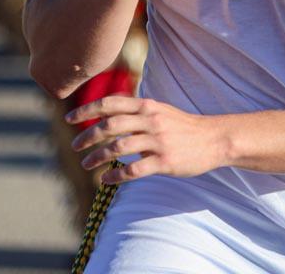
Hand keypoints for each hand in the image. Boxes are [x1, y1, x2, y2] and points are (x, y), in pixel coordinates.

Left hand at [67, 96, 226, 183]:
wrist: (215, 139)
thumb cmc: (183, 126)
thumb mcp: (160, 110)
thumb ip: (136, 110)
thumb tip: (108, 114)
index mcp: (147, 106)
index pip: (110, 103)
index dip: (87, 110)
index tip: (70, 119)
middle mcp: (151, 120)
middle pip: (110, 125)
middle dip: (88, 136)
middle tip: (75, 146)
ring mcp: (158, 141)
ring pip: (119, 148)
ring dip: (98, 157)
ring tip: (86, 164)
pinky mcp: (165, 161)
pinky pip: (134, 170)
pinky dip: (116, 175)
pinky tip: (106, 180)